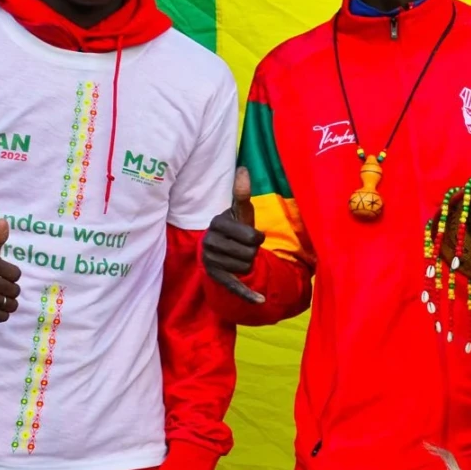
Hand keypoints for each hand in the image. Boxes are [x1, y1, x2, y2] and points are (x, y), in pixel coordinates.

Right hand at [202, 166, 265, 302]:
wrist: (218, 250)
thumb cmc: (233, 228)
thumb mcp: (239, 212)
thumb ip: (241, 194)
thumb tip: (243, 169)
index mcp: (217, 223)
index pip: (252, 237)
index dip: (257, 238)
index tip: (252, 236)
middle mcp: (209, 242)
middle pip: (250, 254)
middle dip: (252, 252)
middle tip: (243, 248)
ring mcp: (210, 261)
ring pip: (246, 268)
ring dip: (248, 265)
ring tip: (238, 258)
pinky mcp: (214, 278)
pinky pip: (235, 287)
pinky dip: (248, 295)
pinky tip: (261, 301)